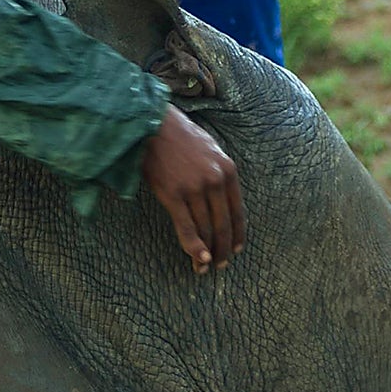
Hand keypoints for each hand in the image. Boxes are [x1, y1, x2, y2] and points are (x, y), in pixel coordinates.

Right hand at [140, 106, 245, 274]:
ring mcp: (195, 188)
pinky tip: (197, 260)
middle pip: (223, 224)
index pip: (238, 211)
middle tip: (221, 265)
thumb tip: (220, 203)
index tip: (236, 250)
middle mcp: (215, 180)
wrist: (152, 124)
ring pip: (205, 229)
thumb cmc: (179, 137)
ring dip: (206, 253)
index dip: (237, 234)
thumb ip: (219, 175)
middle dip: (223, 249)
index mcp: (228, 170)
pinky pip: (187, 227)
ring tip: (204, 268)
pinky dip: (193, 247)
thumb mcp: (210, 151)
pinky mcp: (173, 195)